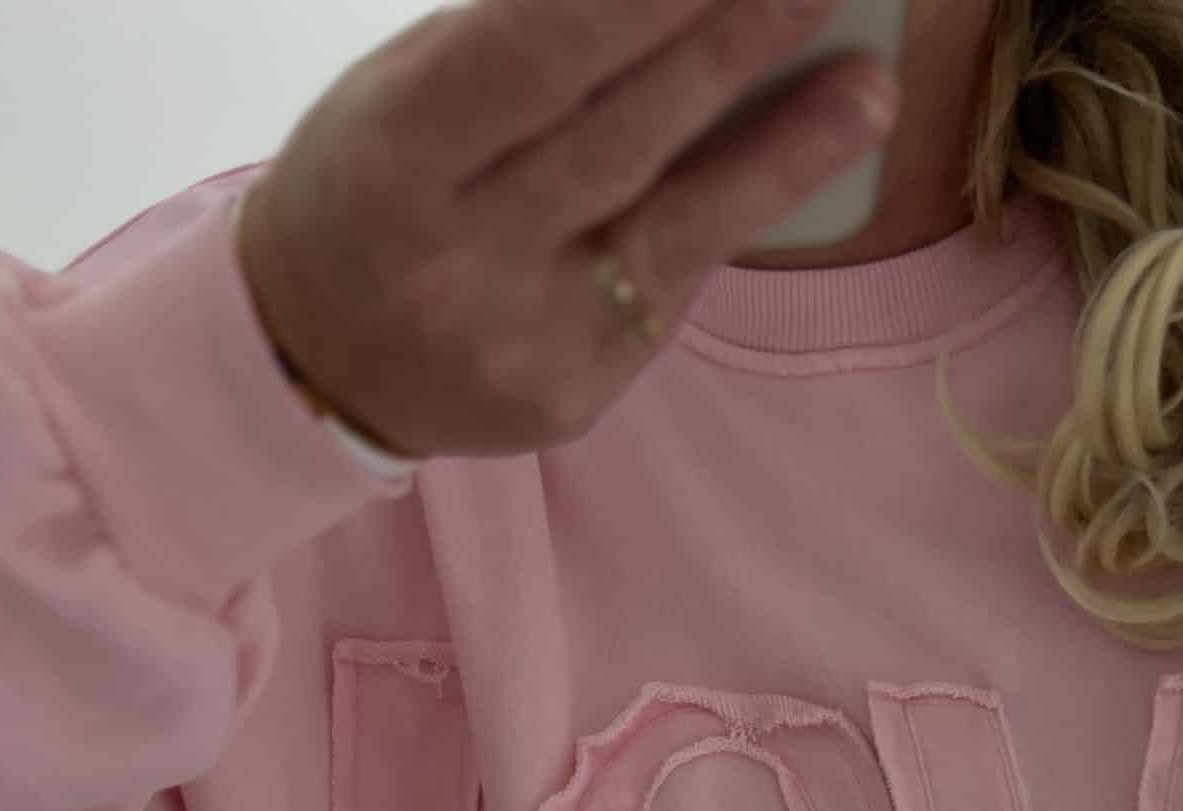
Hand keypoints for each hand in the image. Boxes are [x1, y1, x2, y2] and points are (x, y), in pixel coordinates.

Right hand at [235, 0, 898, 462]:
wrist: (314, 359)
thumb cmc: (375, 188)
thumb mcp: (406, 95)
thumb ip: (515, 44)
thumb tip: (667, 1)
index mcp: (391, 159)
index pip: (531, 61)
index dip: (637, 1)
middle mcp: (451, 261)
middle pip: (615, 140)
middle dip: (728, 50)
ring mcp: (514, 340)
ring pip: (668, 234)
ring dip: (781, 155)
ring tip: (869, 91)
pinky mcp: (565, 398)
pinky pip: (665, 294)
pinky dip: (735, 220)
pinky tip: (806, 164)